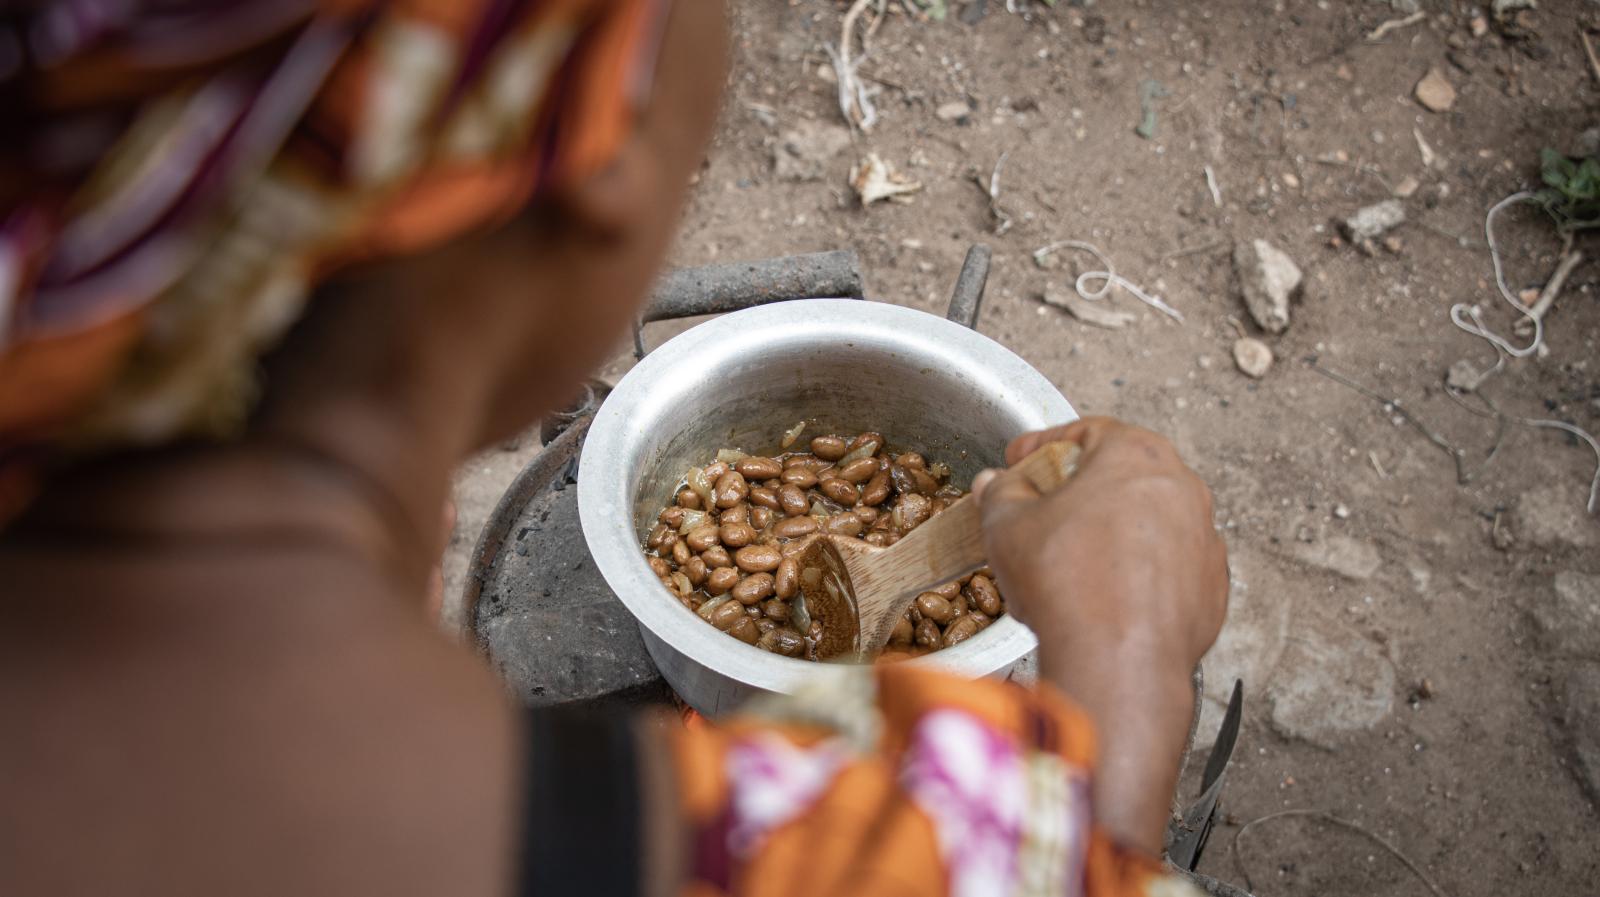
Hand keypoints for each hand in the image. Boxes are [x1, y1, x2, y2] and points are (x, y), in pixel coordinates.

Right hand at [972, 417, 1227, 853]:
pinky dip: (1139, 573)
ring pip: (1149, 521)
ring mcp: (1203, 538)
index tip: (1020, 461)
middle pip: (1123, 474)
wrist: (1117, 663)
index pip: (1086, 431)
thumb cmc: (1068, 583)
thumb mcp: (1007, 524)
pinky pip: (1168, 567)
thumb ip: (1000, 492)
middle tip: (1043, 509)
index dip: (1044, 444)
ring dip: (1111, 532)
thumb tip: (996, 484)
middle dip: (1080, 490)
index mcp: (1135, 455)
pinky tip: (1105, 594)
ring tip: (1071, 559)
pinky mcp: (1211, 587)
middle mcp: (1182, 488)